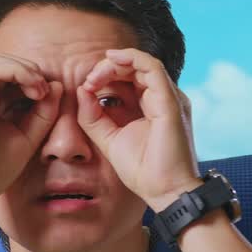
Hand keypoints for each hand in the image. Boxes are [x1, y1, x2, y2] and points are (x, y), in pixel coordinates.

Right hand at [0, 53, 61, 208]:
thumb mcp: (27, 137)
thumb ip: (42, 113)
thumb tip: (57, 85)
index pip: (8, 75)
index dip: (32, 78)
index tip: (51, 97)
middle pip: (3, 62)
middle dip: (30, 70)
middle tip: (47, 91)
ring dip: (26, 70)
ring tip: (41, 90)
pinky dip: (18, 73)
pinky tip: (34, 91)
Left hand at [76, 48, 201, 211]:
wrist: (165, 192)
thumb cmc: (143, 171)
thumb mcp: (109, 139)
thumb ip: (94, 117)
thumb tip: (81, 91)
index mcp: (151, 106)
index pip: (130, 78)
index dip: (106, 76)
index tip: (86, 86)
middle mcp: (163, 98)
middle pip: (135, 68)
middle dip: (108, 67)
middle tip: (88, 79)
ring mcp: (169, 98)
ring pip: (143, 64)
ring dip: (116, 63)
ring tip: (95, 75)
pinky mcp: (170, 102)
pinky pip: (152, 68)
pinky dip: (131, 59)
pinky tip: (111, 61)